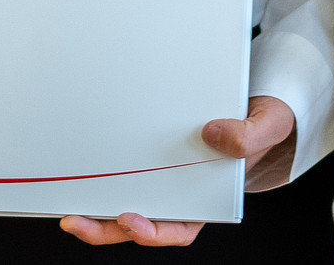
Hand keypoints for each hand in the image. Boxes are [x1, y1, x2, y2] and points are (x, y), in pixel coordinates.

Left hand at [59, 96, 296, 246]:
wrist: (259, 102)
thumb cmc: (265, 121)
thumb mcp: (267, 125)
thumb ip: (248, 135)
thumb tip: (213, 134)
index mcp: (207, 201)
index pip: (178, 229)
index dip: (152, 231)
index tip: (130, 220)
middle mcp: (180, 194)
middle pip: (139, 222)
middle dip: (105, 228)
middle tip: (76, 222)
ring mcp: (162, 177)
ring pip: (123, 201)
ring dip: (94, 210)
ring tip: (66, 208)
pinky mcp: (149, 154)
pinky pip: (124, 170)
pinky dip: (103, 175)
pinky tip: (81, 172)